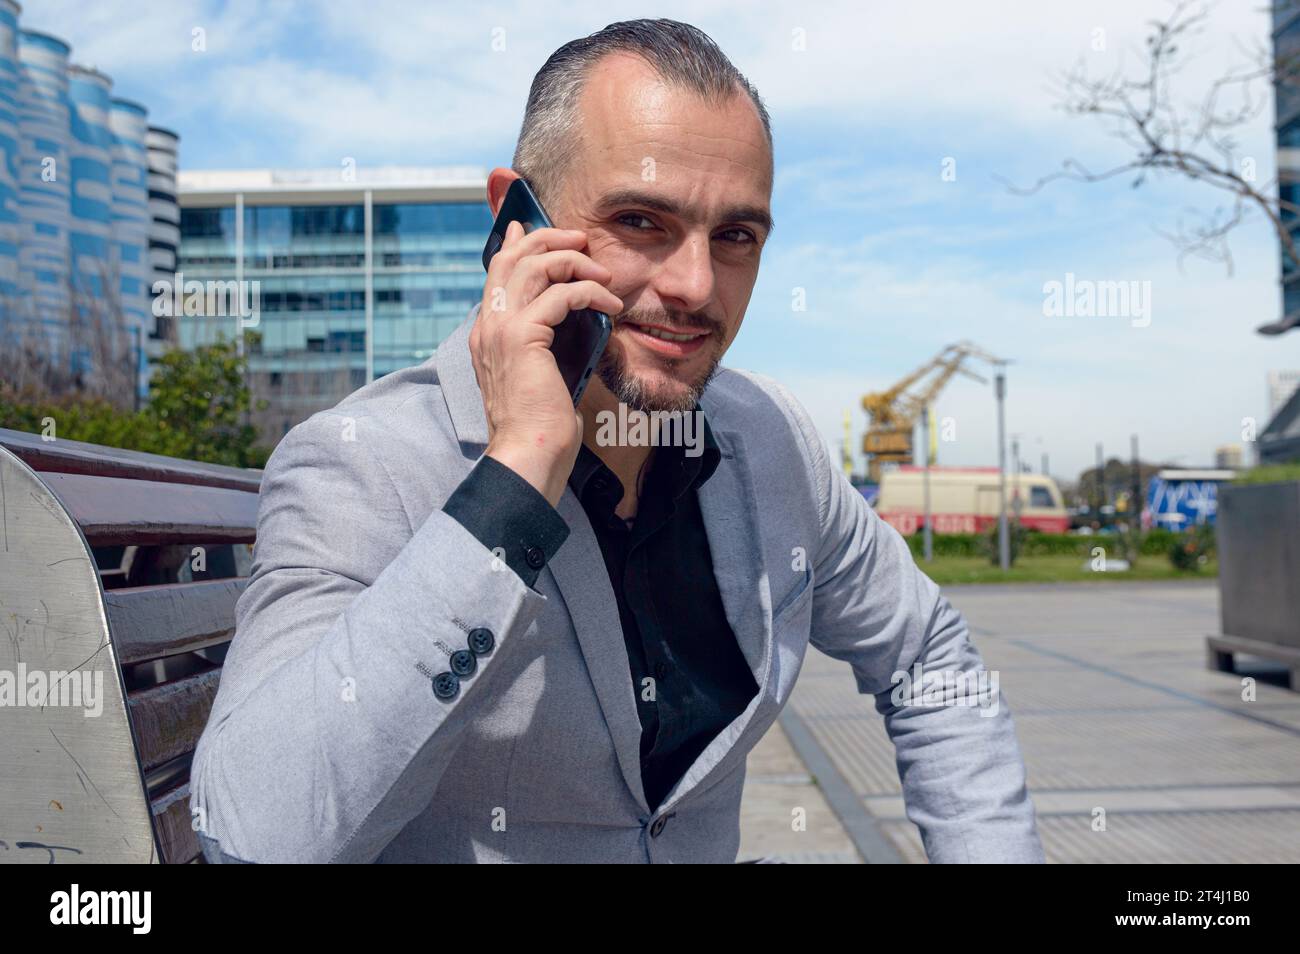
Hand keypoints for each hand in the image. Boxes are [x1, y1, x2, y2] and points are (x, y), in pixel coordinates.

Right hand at [470, 219, 621, 506]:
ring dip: (574, 262)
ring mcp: (501, 330)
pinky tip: (611, 307)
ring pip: (534, 266)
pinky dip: (591, 292)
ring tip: (603, 276)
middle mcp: (488, 327)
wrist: (529, 456)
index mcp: (488, 335)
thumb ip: (547, 346)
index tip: (533, 228)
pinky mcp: (523, 338)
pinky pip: (562, 294)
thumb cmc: (541, 428)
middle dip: (547, 239)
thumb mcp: (543, 376)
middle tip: (581, 242)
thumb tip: (575, 325)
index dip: (515, 245)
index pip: (496, 274)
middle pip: (511, 257)